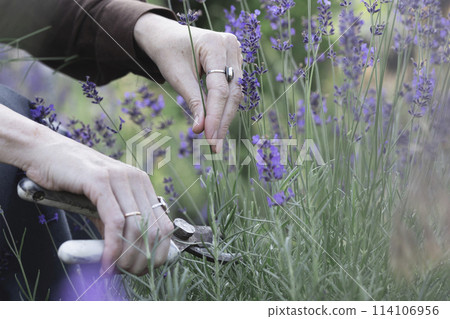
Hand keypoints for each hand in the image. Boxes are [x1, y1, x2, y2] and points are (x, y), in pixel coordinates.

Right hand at [23, 125, 172, 274]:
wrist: (45, 153)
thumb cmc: (73, 179)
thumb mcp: (102, 203)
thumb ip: (117, 224)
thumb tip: (129, 254)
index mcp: (142, 184)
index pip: (164, 225)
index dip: (158, 252)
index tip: (144, 269)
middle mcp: (136, 179)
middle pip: (154, 230)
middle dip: (143, 259)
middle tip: (129, 274)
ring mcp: (120, 178)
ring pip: (136, 228)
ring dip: (128, 257)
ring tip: (115, 270)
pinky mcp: (100, 181)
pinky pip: (114, 222)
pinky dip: (112, 248)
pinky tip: (106, 263)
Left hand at [134, 13, 242, 152]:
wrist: (166, 36)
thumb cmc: (169, 53)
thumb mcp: (177, 77)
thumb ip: (193, 101)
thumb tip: (201, 130)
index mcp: (216, 45)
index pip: (219, 88)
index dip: (214, 115)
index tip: (208, 137)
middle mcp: (231, 47)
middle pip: (232, 92)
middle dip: (222, 120)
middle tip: (214, 145)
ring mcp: (236, 54)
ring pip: (235, 93)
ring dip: (224, 117)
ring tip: (215, 140)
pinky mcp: (235, 63)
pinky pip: (232, 89)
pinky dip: (224, 108)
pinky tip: (217, 125)